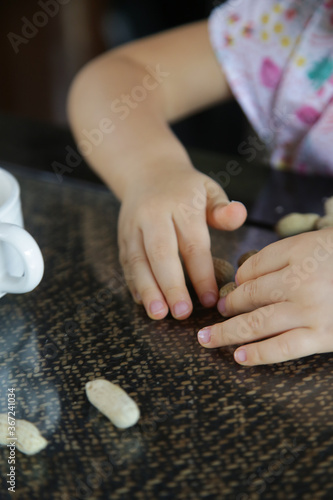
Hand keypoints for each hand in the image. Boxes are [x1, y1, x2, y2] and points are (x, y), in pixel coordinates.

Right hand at [118, 165, 245, 319]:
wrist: (147, 171)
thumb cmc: (185, 188)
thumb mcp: (209, 190)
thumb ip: (223, 208)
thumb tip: (239, 215)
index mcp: (180, 204)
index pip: (193, 243)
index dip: (202, 274)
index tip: (211, 299)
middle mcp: (153, 214)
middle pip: (161, 253)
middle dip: (171, 285)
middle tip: (182, 313)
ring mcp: (133, 226)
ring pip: (138, 260)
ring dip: (148, 289)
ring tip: (158, 314)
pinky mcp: (123, 237)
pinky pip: (127, 262)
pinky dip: (134, 284)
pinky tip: (144, 303)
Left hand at [197, 228, 332, 364]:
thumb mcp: (319, 242)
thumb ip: (284, 255)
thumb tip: (246, 276)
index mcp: (300, 252)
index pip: (253, 267)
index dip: (238, 280)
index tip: (234, 290)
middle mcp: (300, 280)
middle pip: (249, 295)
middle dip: (228, 306)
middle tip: (215, 314)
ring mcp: (310, 310)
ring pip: (257, 322)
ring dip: (227, 332)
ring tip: (207, 339)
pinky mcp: (323, 336)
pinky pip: (283, 347)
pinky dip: (258, 354)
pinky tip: (239, 357)